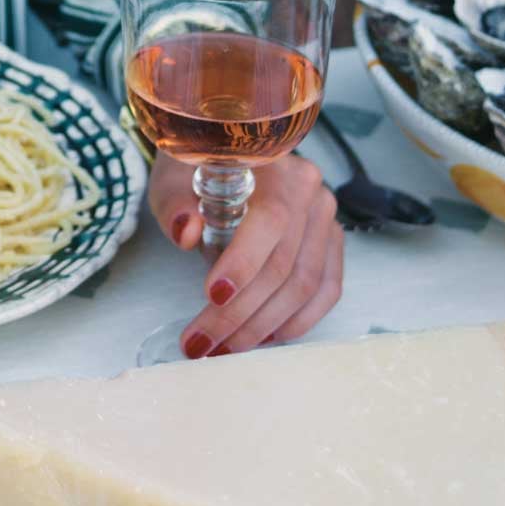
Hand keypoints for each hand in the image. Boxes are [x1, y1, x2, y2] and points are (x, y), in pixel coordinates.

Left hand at [146, 154, 343, 357]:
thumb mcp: (172, 179)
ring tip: (225, 348)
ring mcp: (326, 217)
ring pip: (305, 284)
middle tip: (202, 343)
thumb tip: (186, 231)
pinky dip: (298, 320)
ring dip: (264, 325)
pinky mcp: (331, 242)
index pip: (270, 220)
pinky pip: (327, 289)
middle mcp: (309, 190)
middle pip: (284, 264)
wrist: (223, 156)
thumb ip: (176, 204)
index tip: (212, 297)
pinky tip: (265, 337)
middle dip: (240, 313)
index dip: (244, 264)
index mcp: (274, 164)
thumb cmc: (194, 170)